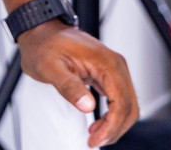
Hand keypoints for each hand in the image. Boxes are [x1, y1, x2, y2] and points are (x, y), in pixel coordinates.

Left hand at [18, 21, 138, 146]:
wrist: (41, 31)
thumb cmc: (44, 45)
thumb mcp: (49, 68)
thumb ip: (69, 86)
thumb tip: (87, 106)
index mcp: (106, 62)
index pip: (121, 102)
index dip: (111, 126)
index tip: (95, 140)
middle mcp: (115, 64)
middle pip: (129, 106)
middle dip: (114, 129)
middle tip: (94, 141)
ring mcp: (113, 69)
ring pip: (127, 105)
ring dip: (114, 124)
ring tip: (94, 135)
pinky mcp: (107, 74)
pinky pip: (118, 100)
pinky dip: (111, 116)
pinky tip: (97, 124)